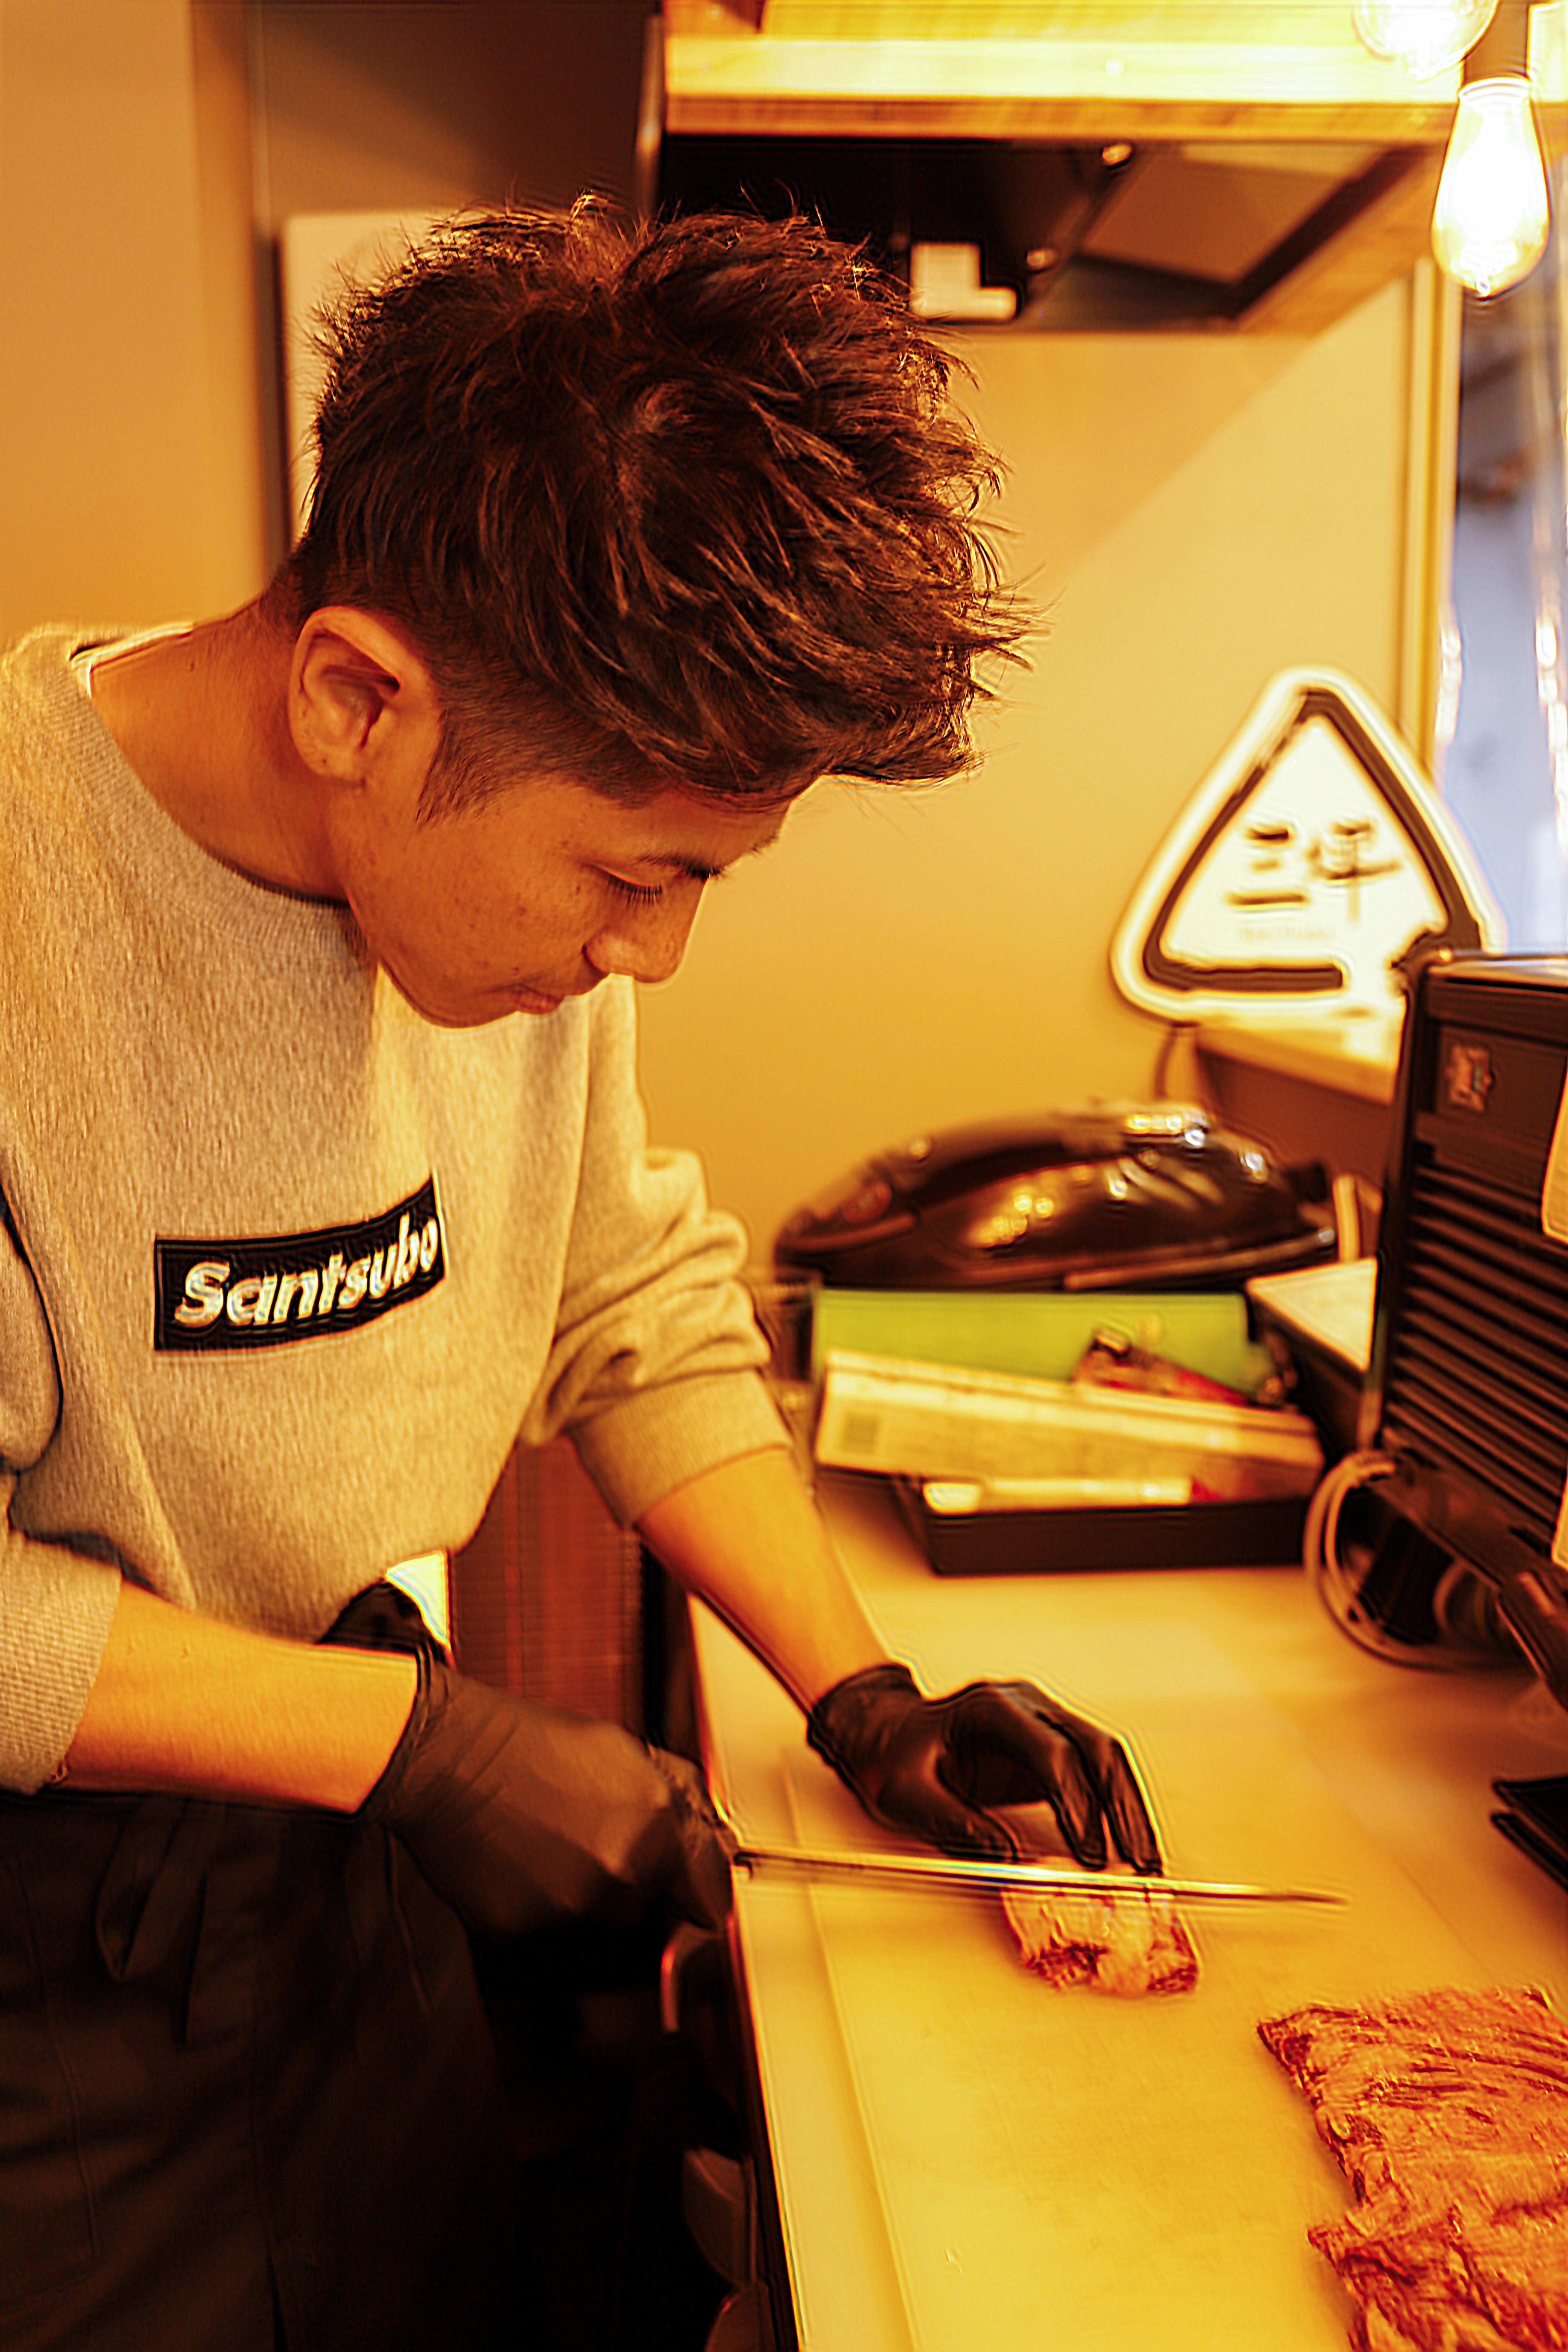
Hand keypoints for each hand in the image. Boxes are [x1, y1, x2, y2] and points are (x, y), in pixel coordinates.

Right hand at [361, 1652, 733, 1940]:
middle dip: (631, 1882)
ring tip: (549, 1845)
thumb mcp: (622, 1748)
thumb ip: (680, 1795)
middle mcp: (621, 1868)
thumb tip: (719, 1836)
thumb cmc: (530, 1743)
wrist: (450, 1755)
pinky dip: (541, 1909)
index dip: (703, 1894)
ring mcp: (572, 1903)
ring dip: (587, 1898)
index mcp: (655, 1820)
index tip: (693, 1894)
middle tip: (586, 1838)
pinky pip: (550, 1934)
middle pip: (650, 1908)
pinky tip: (521, 1863)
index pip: (711, 1894)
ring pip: (601, 1925)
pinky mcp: (525, 1930)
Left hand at [805, 1663, 1160, 1872]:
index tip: (1090, 1856)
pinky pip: (1095, 1773)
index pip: (1051, 1754)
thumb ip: (954, 1825)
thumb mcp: (905, 1794)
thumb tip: (1009, 1862)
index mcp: (991, 1709)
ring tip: (1146, 1862)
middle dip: (1123, 1810)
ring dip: (1130, 1810)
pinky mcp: (1050, 1746)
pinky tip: (1127, 1846)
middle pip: (1096, 1749)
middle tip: (1140, 1865)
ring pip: (1106, 1758)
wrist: (886, 1733)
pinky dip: (1115, 1809)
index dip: (1077, 1807)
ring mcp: (1043, 1722)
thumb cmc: (893, 1756)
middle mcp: (1027, 1706)